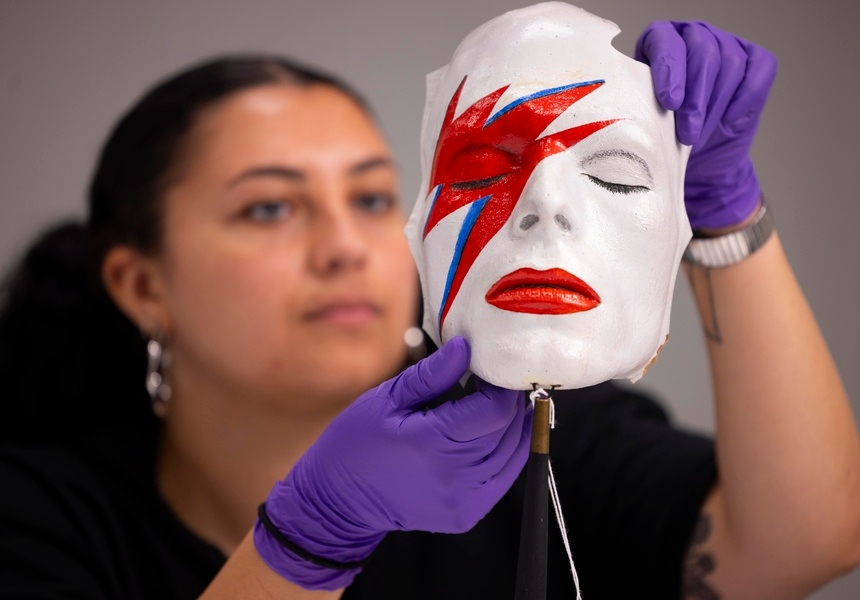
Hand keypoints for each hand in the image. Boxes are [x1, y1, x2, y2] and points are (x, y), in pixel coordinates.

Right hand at [254, 336, 531, 589]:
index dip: (501, 385)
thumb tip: (465, 349)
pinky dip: (508, 453)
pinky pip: (504, 479)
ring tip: (499, 405)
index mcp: (432, 442)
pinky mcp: (466, 514)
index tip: (494, 369)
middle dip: (511, 403)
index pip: (494, 410)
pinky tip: (494, 435)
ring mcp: (463, 499)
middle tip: (498, 382)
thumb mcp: (387, 399)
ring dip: (515, 427)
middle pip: (508, 431)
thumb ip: (431, 375)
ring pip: (513, 455)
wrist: (339, 500)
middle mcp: (454, 475)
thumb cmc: (357, 444)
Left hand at [635, 21, 777, 229]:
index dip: (669, 70)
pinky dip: (743, 100)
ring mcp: (728, 44)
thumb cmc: (666, 136)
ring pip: (729, 64)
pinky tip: (728, 121)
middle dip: (696, 98)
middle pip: (703, 53)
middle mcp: (694, 36)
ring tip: (700, 137)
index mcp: (661, 42)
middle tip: (687, 134)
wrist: (700, 159)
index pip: (666, 42)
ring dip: (715, 107)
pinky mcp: (756, 61)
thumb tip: (630, 115)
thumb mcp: (647, 120)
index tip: (669, 102)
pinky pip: (758, 72)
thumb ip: (643, 107)